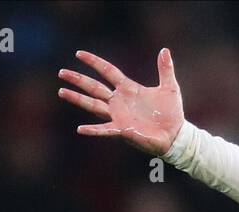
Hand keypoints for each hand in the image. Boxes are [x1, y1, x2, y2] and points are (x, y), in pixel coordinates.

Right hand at [58, 48, 183, 155]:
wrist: (176, 135)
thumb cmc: (171, 113)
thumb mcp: (170, 88)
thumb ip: (165, 69)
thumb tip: (165, 50)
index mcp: (128, 89)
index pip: (107, 71)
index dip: (94, 62)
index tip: (79, 54)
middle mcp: (119, 101)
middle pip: (94, 87)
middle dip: (78, 80)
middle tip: (62, 72)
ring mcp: (119, 116)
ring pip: (93, 105)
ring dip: (78, 99)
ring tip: (62, 91)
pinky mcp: (122, 130)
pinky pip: (105, 129)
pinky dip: (93, 130)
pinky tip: (80, 129)